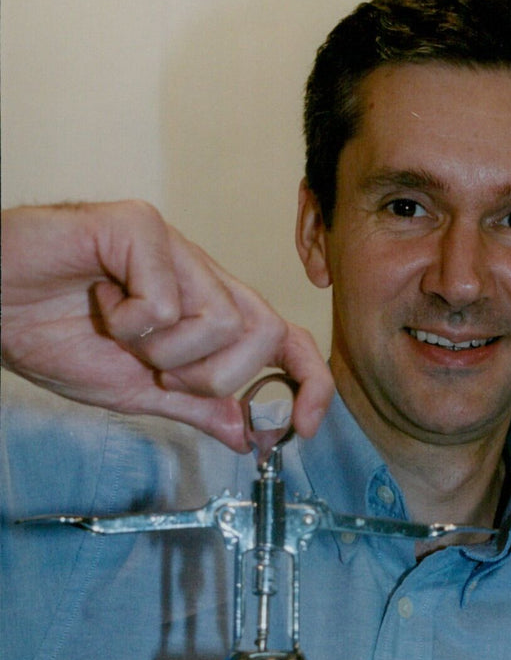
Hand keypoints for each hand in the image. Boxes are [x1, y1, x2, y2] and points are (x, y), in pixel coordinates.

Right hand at [0, 201, 331, 449]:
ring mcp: (175, 247)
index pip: (284, 339)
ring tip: (122, 333)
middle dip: (214, 376)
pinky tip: (100, 301)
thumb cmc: (53, 335)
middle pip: (265, 333)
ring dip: (168, 352)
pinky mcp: (141, 226)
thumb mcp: (138, 389)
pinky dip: (129, 322)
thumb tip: (250, 434)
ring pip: (223, 320)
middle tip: (160, 372)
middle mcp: (201, 274)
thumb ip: (196, 406)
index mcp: (206, 310)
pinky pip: (168, 300)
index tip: (301, 428)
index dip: (308, 381)